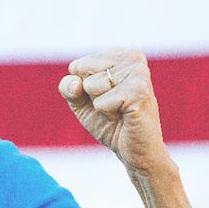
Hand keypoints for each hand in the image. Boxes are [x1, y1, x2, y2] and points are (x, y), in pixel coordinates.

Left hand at [58, 50, 169, 172]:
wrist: (136, 151)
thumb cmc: (111, 124)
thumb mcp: (82, 103)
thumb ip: (69, 88)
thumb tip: (75, 83)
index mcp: (122, 55)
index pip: (78, 66)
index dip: (84, 89)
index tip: (106, 99)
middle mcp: (133, 58)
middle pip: (84, 73)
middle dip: (91, 96)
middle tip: (114, 107)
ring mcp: (138, 73)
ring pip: (91, 86)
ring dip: (101, 106)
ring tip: (120, 111)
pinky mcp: (139, 91)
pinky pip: (100, 102)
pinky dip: (107, 114)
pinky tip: (125, 116)